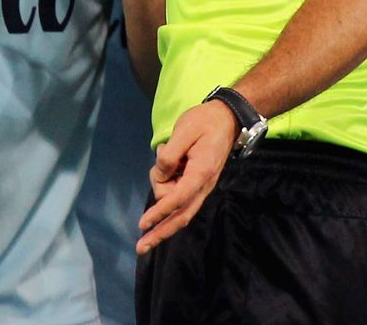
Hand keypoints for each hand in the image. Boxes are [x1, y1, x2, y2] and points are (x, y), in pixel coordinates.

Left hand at [138, 99, 234, 253]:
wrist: (227, 118)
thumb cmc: (204, 122)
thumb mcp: (184, 131)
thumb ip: (169, 155)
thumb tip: (161, 174)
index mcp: (200, 173)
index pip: (177, 199)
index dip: (159, 212)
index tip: (143, 224)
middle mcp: (202, 186)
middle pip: (180, 217)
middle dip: (160, 233)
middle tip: (140, 247)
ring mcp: (201, 187)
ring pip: (175, 205)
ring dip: (161, 188)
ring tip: (166, 152)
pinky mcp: (197, 184)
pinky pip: (178, 196)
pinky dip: (166, 188)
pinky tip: (166, 167)